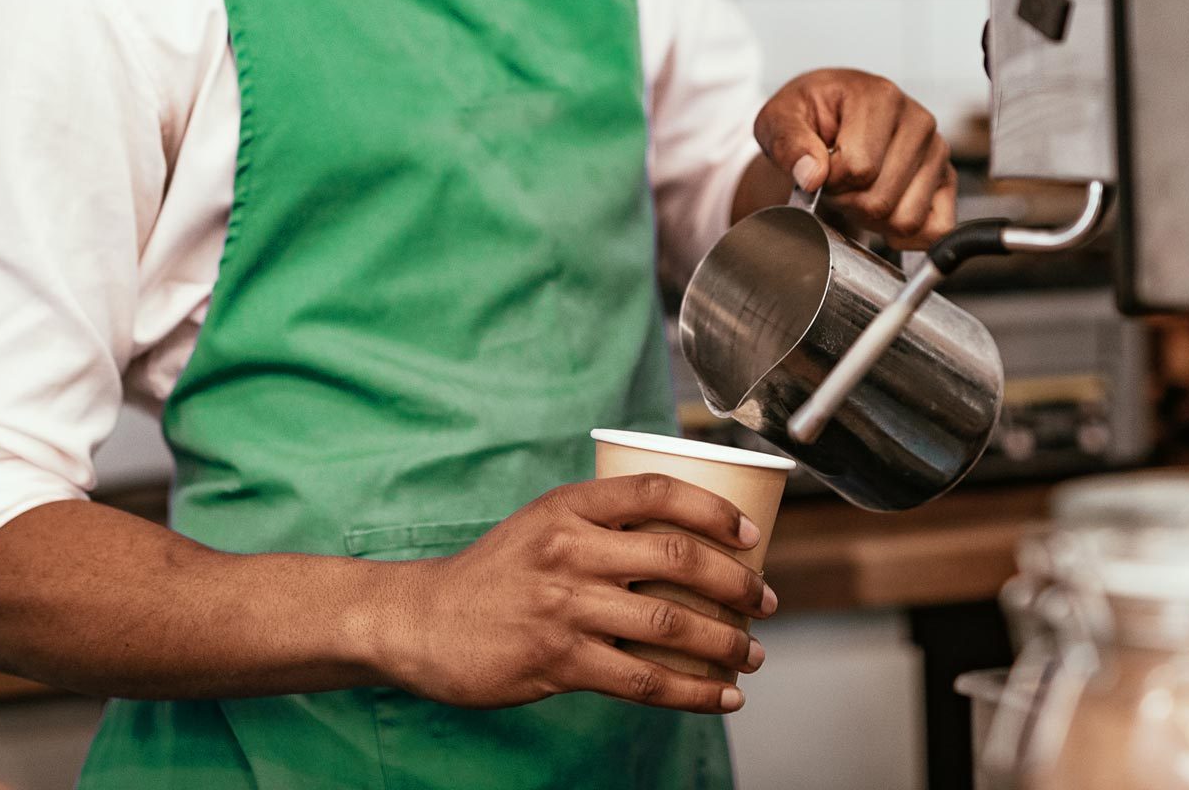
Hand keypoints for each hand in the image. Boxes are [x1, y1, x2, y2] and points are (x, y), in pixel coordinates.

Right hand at [377, 475, 777, 713]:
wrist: (422, 621)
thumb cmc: (493, 575)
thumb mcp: (541, 525)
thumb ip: (601, 527)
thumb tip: (685, 543)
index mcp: (567, 506)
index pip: (656, 491)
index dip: (715, 509)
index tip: (751, 534)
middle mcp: (569, 549)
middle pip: (678, 557)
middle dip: (737, 583)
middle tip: (766, 600)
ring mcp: (564, 606)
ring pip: (671, 622)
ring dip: (726, 642)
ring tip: (752, 654)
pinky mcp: (558, 660)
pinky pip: (644, 679)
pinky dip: (694, 691)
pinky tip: (722, 697)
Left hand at [753, 68, 956, 248]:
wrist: (828, 117)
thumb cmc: (808, 116)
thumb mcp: (779, 119)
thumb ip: (788, 143)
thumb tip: (812, 174)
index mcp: (880, 97)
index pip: (857, 167)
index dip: (829, 181)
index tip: (820, 167)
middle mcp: (917, 121)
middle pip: (881, 199)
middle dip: (848, 202)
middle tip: (836, 183)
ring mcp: (936, 151)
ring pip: (906, 219)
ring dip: (873, 219)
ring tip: (858, 190)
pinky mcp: (946, 178)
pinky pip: (936, 229)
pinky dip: (907, 236)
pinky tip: (883, 215)